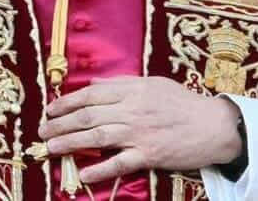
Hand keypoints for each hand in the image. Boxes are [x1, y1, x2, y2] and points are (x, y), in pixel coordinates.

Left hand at [39, 76, 242, 184]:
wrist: (214, 125)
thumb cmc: (183, 103)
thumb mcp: (152, 83)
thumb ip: (122, 84)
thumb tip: (94, 85)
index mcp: (131, 90)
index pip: (89, 95)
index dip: (66, 102)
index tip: (50, 110)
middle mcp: (131, 110)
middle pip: (87, 117)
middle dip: (60, 124)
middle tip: (43, 132)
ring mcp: (139, 134)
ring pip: (97, 138)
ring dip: (70, 143)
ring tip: (51, 148)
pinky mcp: (149, 155)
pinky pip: (119, 163)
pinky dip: (100, 169)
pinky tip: (82, 174)